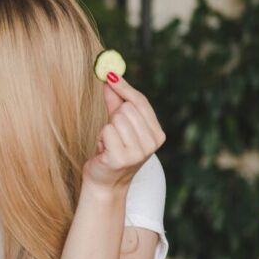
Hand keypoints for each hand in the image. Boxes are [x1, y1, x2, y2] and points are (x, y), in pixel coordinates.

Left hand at [84, 74, 165, 190]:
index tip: (109, 75)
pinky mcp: (121, 158)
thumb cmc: (111, 151)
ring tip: (109, 144)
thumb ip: (116, 102)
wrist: (104, 183)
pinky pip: (107, 131)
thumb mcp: (118, 125)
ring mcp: (138, 152)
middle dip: (114, 117)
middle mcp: (152, 143)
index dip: (124, 87)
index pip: (141, 102)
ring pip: (116, 119)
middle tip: (111, 133)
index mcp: (157, 134)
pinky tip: (104, 151)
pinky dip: (101, 138)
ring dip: (106, 129)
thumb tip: (110, 78)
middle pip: (127, 109)